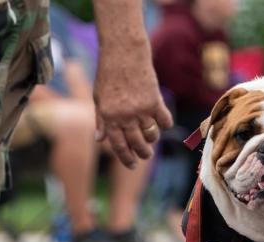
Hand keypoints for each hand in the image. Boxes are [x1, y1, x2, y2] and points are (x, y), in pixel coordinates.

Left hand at [94, 40, 172, 167]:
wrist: (123, 53)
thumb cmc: (108, 75)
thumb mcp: (98, 98)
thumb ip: (101, 121)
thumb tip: (99, 140)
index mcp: (109, 118)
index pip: (118, 146)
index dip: (126, 159)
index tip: (132, 165)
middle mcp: (125, 116)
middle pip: (137, 144)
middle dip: (142, 153)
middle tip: (145, 154)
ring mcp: (141, 109)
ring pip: (151, 135)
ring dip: (152, 140)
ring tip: (150, 138)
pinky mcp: (155, 101)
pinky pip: (164, 121)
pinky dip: (165, 125)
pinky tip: (161, 123)